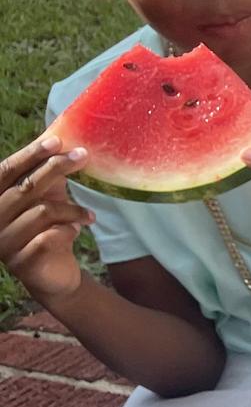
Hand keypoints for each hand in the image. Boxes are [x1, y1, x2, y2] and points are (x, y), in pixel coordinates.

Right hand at [0, 136, 92, 300]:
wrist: (53, 272)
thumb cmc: (48, 226)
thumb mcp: (46, 195)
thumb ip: (46, 171)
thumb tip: (59, 133)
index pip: (5, 171)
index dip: (29, 154)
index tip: (57, 140)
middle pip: (26, 187)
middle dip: (57, 168)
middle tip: (84, 156)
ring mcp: (2, 241)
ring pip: (42, 212)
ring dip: (72, 209)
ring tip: (87, 214)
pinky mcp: (20, 261)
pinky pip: (50, 237)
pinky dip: (69, 230)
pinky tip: (75, 230)